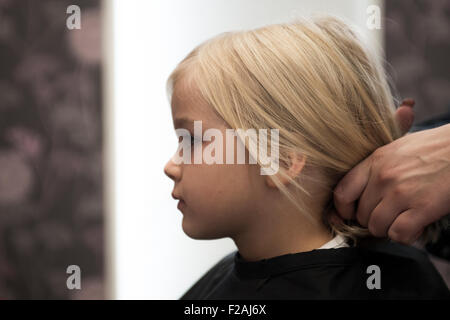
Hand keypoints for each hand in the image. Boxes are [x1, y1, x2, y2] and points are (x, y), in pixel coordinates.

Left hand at [332, 99, 449, 243]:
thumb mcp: (396, 148)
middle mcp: (383, 177)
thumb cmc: (433, 148)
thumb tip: (357, 189)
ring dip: (389, 228)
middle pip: (361, 215)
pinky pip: (399, 234)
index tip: (351, 214)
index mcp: (374, 161)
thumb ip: (374, 166)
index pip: (342, 192)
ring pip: (377, 227)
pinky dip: (406, 235)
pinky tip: (416, 225)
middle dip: (373, 220)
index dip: (343, 209)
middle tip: (389, 215)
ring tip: (403, 218)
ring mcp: (401, 193)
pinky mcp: (422, 207)